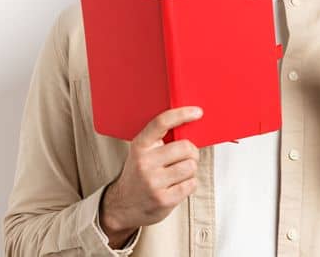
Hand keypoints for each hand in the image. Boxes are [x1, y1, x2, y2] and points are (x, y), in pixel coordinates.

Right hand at [98, 106, 201, 247]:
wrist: (122, 206)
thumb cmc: (138, 176)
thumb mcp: (141, 153)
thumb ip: (159, 141)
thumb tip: (190, 127)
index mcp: (140, 146)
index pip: (161, 122)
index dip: (182, 114)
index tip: (197, 112)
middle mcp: (145, 162)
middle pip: (186, 147)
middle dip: (192, 153)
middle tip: (185, 158)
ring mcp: (154, 182)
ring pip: (191, 167)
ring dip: (190, 170)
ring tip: (178, 174)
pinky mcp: (164, 199)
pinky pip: (192, 184)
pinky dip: (189, 184)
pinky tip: (177, 186)